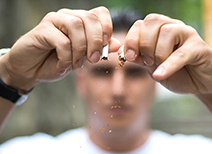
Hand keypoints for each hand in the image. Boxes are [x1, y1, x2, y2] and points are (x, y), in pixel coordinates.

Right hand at [0, 6, 120, 90]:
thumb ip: (98, 50)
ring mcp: (54, 20)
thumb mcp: (82, 58)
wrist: (31, 70)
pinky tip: (62, 66)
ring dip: (80, 50)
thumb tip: (117, 44)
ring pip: (76, 26)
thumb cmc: (57, 62)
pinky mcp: (42, 29)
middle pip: (90, 18)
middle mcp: (68, 16)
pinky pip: (62, 41)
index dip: (107, 28)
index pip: (100, 13)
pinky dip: (66, 57)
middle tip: (93, 60)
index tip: (105, 46)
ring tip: (76, 65)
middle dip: (95, 42)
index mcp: (80, 21)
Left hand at [121, 13, 211, 94]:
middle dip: (143, 43)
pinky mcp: (198, 47)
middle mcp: (172, 27)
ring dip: (157, 53)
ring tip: (157, 66)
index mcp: (158, 30)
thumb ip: (138, 58)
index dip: (131, 39)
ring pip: (167, 32)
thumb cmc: (175, 72)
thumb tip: (121, 52)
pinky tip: (159, 75)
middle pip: (152, 21)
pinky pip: (181, 53)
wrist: (199, 83)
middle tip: (145, 61)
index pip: (140, 24)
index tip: (128, 56)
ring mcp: (187, 34)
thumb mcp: (152, 67)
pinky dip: (168, 65)